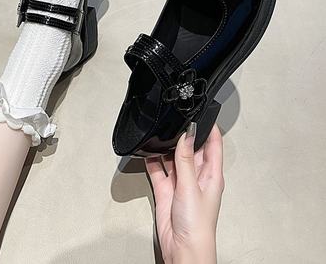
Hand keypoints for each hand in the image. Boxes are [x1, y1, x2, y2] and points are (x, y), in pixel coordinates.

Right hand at [145, 123, 223, 263]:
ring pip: (173, 157)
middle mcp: (197, 176)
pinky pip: (158, 170)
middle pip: (191, 149)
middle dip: (184, 136)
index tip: (203, 113)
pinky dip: (152, 161)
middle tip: (175, 122)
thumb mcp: (191, 186)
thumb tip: (187, 135)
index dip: (210, 128)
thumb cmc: (198, 225)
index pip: (214, 145)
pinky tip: (147, 153)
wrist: (182, 248)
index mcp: (212, 174)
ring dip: (166, 148)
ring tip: (160, 135)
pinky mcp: (166, 189)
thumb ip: (186, 159)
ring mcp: (181, 182)